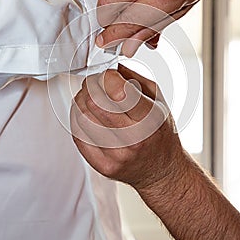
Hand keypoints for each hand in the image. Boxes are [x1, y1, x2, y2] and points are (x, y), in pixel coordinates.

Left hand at [70, 64, 181, 189]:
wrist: (162, 171)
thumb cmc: (161, 133)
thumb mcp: (159, 101)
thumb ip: (135, 79)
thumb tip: (111, 67)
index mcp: (150, 119)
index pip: (118, 91)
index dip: (107, 77)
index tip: (108, 75)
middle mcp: (134, 140)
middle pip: (95, 103)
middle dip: (90, 86)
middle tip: (94, 83)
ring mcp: (116, 156)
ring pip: (82, 118)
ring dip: (80, 101)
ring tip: (88, 97)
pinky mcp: (103, 167)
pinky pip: (78, 137)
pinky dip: (77, 119)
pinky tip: (85, 114)